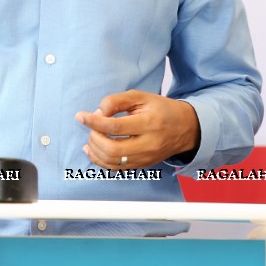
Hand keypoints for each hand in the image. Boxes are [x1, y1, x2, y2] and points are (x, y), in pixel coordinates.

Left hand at [75, 90, 199, 169]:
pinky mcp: (142, 165)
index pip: (115, 127)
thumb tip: (97, 113)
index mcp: (149, 123)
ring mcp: (145, 158)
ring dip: (95, 150)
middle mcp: (148, 144)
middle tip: (91, 127)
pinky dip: (100, 160)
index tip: (81, 116)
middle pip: (112, 149)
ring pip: (113, 162)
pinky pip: (117, 168)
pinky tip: (93, 149)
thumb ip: (116, 101)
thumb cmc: (161, 109)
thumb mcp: (141, 97)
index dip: (94, 121)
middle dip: (94, 138)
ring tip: (91, 137)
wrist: (184, 129)